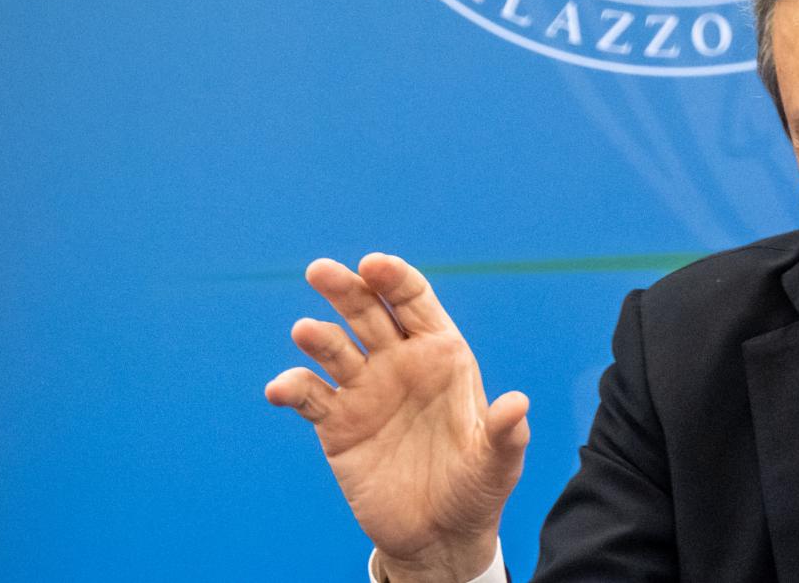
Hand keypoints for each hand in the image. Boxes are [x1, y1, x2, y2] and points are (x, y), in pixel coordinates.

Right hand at [265, 254, 528, 581]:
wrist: (439, 534)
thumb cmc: (477, 488)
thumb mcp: (497, 463)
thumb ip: (505, 432)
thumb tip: (517, 404)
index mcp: (442, 354)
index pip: (415, 301)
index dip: (395, 278)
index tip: (374, 264)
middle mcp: (401, 362)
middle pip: (368, 312)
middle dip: (346, 288)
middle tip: (322, 271)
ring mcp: (366, 390)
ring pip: (335, 348)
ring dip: (317, 337)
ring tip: (305, 332)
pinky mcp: (337, 424)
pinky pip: (309, 396)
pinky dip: (291, 388)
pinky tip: (281, 389)